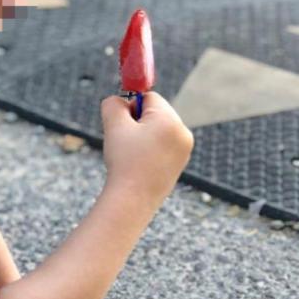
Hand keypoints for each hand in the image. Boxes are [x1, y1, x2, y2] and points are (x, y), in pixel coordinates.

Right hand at [101, 91, 193, 207]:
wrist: (132, 200)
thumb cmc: (123, 162)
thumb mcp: (113, 126)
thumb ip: (113, 104)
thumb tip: (118, 100)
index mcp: (170, 120)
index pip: (150, 97)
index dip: (131, 107)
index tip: (121, 123)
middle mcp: (183, 132)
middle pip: (157, 113)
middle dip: (138, 121)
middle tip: (126, 141)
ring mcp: (184, 150)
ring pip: (159, 130)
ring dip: (143, 136)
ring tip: (133, 155)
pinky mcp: (180, 164)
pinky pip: (163, 146)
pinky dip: (150, 150)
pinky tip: (140, 164)